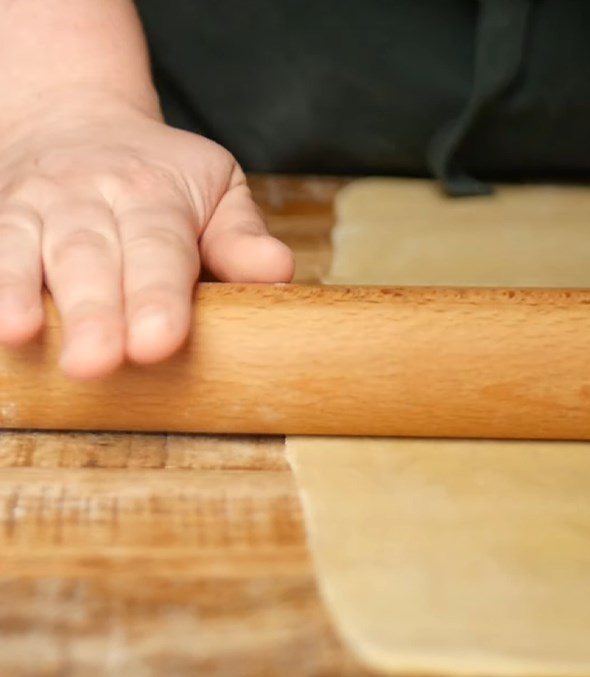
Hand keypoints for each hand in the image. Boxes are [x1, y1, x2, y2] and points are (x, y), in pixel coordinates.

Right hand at [0, 91, 292, 378]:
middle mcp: (90, 196)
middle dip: (95, 310)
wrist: (79, 117)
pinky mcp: (0, 217)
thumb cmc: (164, 172)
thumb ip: (241, 237)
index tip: (160, 342)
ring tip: (20, 335)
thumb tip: (278, 272)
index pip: (159, 248)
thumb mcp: (218, 188)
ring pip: (27, 248)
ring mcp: (38, 206)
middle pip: (91, 255)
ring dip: (21, 293)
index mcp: (155, 194)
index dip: (158, 296)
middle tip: (98, 363)